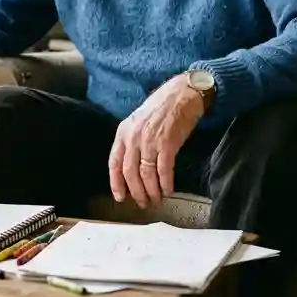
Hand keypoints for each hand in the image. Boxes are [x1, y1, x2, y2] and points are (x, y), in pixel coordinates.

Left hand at [109, 75, 204, 208]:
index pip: (114, 163)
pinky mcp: (168, 144)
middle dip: (136, 192)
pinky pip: (164, 170)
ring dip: (151, 191)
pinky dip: (165, 184)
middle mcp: (134, 138)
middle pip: (130, 173)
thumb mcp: (138, 121)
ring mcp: (150, 141)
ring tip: (155, 200)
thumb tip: (132, 166)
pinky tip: (167, 190)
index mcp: (123, 132)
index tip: (120, 197)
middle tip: (142, 203)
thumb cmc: (161, 107)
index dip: (116, 183)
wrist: (182, 94)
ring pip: (146, 174)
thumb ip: (132, 141)